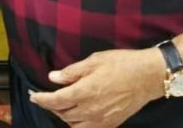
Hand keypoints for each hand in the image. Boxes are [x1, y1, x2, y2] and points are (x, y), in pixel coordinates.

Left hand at [29, 49, 161, 127]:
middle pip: (62, 113)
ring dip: (64, 115)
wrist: (148, 77)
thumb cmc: (122, 64)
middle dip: (51, 106)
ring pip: (73, 124)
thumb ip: (72, 71)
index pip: (55, 101)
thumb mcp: (94, 61)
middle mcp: (90, 110)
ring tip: (61, 105)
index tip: (34, 95)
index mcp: (84, 92)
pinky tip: (77, 116)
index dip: (42, 99)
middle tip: (47, 96)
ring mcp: (100, 120)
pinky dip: (78, 124)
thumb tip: (53, 77)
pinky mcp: (110, 124)